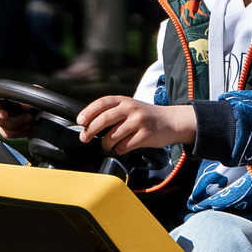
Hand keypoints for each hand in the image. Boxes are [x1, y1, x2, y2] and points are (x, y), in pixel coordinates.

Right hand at [0, 94, 35, 139]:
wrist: (45, 118)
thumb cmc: (39, 104)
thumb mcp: (37, 93)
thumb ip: (30, 93)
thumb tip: (23, 105)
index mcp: (6, 98)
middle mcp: (2, 109)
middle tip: (6, 114)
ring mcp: (5, 121)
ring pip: (1, 124)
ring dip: (15, 123)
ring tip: (29, 119)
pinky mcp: (10, 132)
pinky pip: (7, 134)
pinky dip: (18, 132)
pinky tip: (27, 128)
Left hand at [77, 95, 196, 154]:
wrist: (172, 121)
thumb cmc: (146, 116)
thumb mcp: (130, 107)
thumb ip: (113, 111)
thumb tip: (88, 124)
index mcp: (124, 100)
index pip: (102, 103)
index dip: (88, 112)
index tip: (80, 121)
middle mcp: (131, 108)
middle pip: (104, 119)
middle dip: (90, 130)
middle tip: (84, 138)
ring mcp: (139, 122)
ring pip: (112, 136)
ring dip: (106, 144)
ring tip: (108, 145)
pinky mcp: (145, 135)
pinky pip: (124, 146)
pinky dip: (118, 150)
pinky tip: (121, 148)